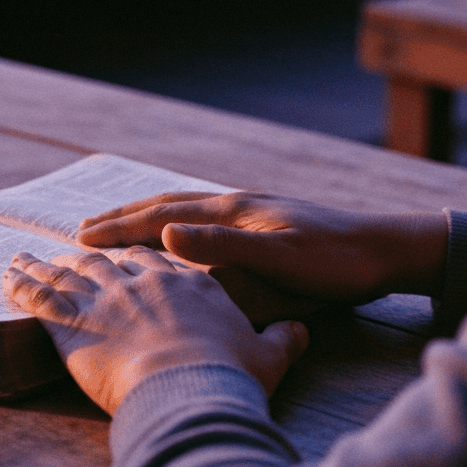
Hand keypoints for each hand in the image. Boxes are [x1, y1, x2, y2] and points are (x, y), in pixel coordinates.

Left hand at [2, 250, 307, 414]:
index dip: (146, 254)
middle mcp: (146, 279)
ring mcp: (107, 295)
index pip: (165, 259)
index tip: (134, 251)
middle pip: (115, 258)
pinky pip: (39, 293)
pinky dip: (21, 280)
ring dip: (49, 260)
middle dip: (94, 250)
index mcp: (192, 283)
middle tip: (77, 244)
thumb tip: (301, 331)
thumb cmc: (230, 375)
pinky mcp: (72, 319)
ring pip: (73, 269)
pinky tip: (8, 273)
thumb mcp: (269, 355)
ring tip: (32, 254)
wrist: (191, 385)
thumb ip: (283, 338)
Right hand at [77, 192, 448, 304]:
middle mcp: (239, 204)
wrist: (387, 250)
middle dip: (122, 217)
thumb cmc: (337, 262)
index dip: (118, 228)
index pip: (161, 216)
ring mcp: (254, 211)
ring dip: (148, 217)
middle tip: (82, 230)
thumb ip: (224, 247)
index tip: (79, 239)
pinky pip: (208, 220)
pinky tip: (183, 236)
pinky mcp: (269, 223)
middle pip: (167, 205)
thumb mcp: (280, 258)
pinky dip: (179, 224)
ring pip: (186, 209)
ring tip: (120, 226)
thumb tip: (164, 233)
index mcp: (234, 211)